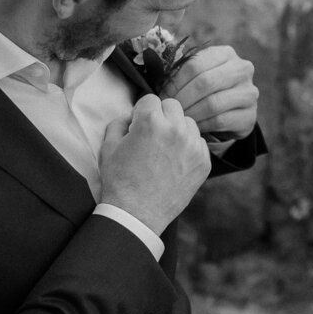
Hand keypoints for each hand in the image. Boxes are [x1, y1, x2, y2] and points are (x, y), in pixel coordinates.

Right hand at [99, 96, 210, 233]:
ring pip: (188, 123)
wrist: (137, 214)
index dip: (141, 112)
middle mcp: (176, 130)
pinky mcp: (204, 162)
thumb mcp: (108, 146)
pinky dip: (188, 147)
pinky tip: (174, 161)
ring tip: (164, 148)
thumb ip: (120, 121)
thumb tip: (133, 115)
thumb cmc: (120, 180)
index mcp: (151, 122)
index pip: (150, 99)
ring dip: (177, 129)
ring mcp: (193, 146)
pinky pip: (199, 142)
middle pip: (172, 106)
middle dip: (160, 116)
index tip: (138, 125)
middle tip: (151, 134)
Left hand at [162, 44, 257, 140]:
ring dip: (190, 113)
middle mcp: (242, 69)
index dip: (175, 81)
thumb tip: (154, 75)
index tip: (162, 95)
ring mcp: (249, 93)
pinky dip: (201, 124)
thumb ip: (178, 70)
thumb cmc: (204, 90)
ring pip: (213, 103)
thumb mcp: (195, 75)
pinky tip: (192, 126)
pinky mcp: (249, 116)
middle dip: (182, 98)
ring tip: (178, 118)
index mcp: (226, 54)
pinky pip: (220, 121)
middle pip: (205, 82)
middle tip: (169, 109)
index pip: (195, 64)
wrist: (230, 112)